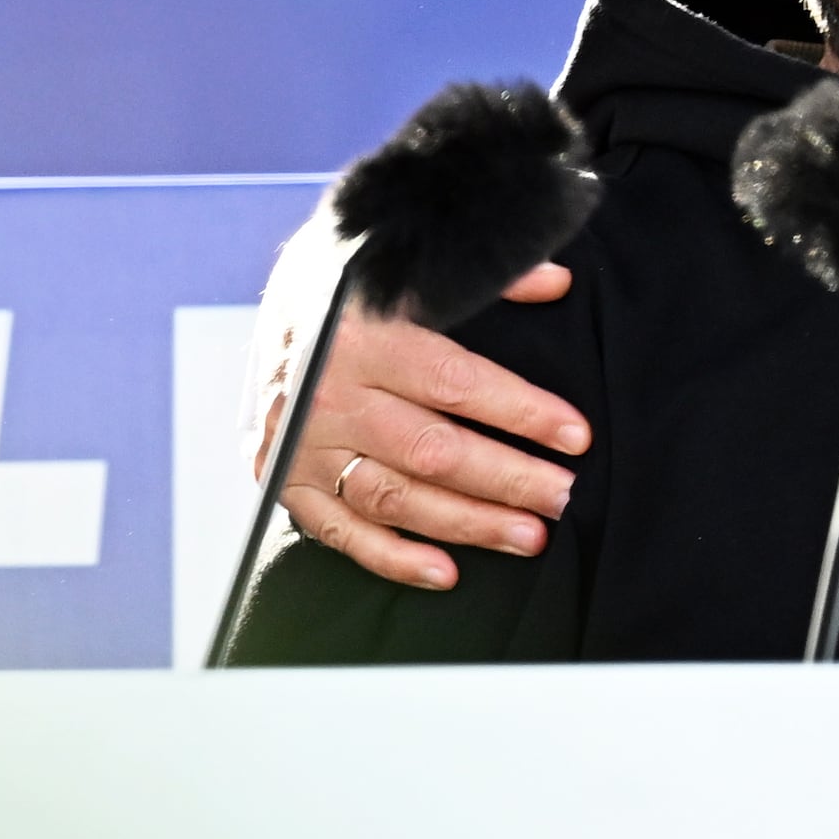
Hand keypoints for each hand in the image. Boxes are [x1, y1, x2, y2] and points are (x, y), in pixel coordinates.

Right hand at [272, 271, 583, 592]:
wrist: (264, 306)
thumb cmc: (347, 285)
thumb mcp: (402, 265)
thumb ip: (483, 279)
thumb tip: (557, 282)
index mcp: (359, 334)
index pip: (454, 382)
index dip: (520, 412)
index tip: (574, 435)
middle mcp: (325, 394)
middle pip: (431, 450)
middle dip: (507, 479)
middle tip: (562, 497)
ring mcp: (301, 444)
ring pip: (394, 497)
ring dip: (466, 523)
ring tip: (527, 536)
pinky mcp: (284, 480)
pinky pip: (340, 531)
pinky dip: (392, 558)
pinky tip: (446, 572)